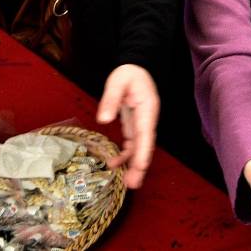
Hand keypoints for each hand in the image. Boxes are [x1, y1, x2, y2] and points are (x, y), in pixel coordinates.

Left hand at [97, 64, 158, 188]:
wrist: (136, 66)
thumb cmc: (129, 73)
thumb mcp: (117, 81)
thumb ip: (111, 99)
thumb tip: (103, 119)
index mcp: (147, 110)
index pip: (146, 135)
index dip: (144, 152)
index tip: (141, 168)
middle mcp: (147, 120)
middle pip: (145, 147)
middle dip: (140, 166)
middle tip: (133, 184)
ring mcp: (141, 124)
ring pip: (139, 149)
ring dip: (133, 165)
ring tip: (127, 183)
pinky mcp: (134, 125)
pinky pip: (131, 144)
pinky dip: (124, 155)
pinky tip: (114, 164)